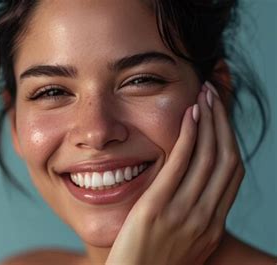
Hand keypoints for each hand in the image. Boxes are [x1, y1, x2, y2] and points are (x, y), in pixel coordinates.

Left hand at [106, 82, 244, 264]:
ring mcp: (183, 214)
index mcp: (211, 227)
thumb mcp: (180, 243)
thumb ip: (187, 217)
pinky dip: (189, 137)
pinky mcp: (157, 209)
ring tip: (204, 96)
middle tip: (215, 96)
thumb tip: (187, 192)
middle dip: (223, 123)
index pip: (232, 175)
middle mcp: (205, 219)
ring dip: (209, 122)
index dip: (230, 140)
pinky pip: (179, 165)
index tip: (221, 118)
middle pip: (226, 160)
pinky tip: (189, 115)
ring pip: (209, 158)